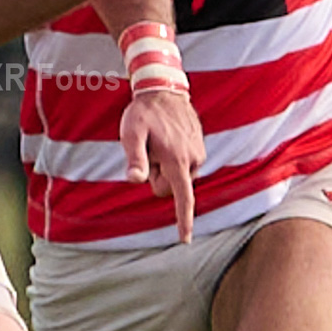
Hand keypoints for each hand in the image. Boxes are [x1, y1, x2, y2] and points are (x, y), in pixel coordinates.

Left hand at [120, 89, 206, 241]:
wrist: (164, 90)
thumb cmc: (143, 113)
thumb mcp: (132, 133)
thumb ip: (135, 158)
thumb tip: (135, 180)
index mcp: (177, 160)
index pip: (183, 198)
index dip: (183, 220)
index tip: (185, 239)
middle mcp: (193, 160)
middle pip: (171, 188)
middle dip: (157, 177)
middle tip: (148, 151)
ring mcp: (198, 153)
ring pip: (177, 177)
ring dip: (165, 166)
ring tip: (157, 142)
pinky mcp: (199, 147)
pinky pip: (182, 165)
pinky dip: (172, 158)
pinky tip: (166, 138)